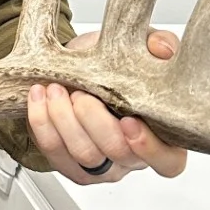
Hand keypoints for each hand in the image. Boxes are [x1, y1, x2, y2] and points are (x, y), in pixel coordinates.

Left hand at [25, 29, 187, 185]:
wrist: (78, 66)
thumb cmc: (116, 65)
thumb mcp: (142, 47)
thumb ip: (160, 45)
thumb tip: (163, 49)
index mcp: (163, 137)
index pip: (168, 162)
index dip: (149, 147)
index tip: (128, 121)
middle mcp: (133, 157)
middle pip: (118, 153)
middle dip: (95, 120)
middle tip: (82, 94)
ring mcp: (102, 165)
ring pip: (84, 155)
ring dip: (65, 119)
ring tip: (57, 89)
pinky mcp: (69, 165)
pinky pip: (54, 153)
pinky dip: (42, 123)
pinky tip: (40, 98)